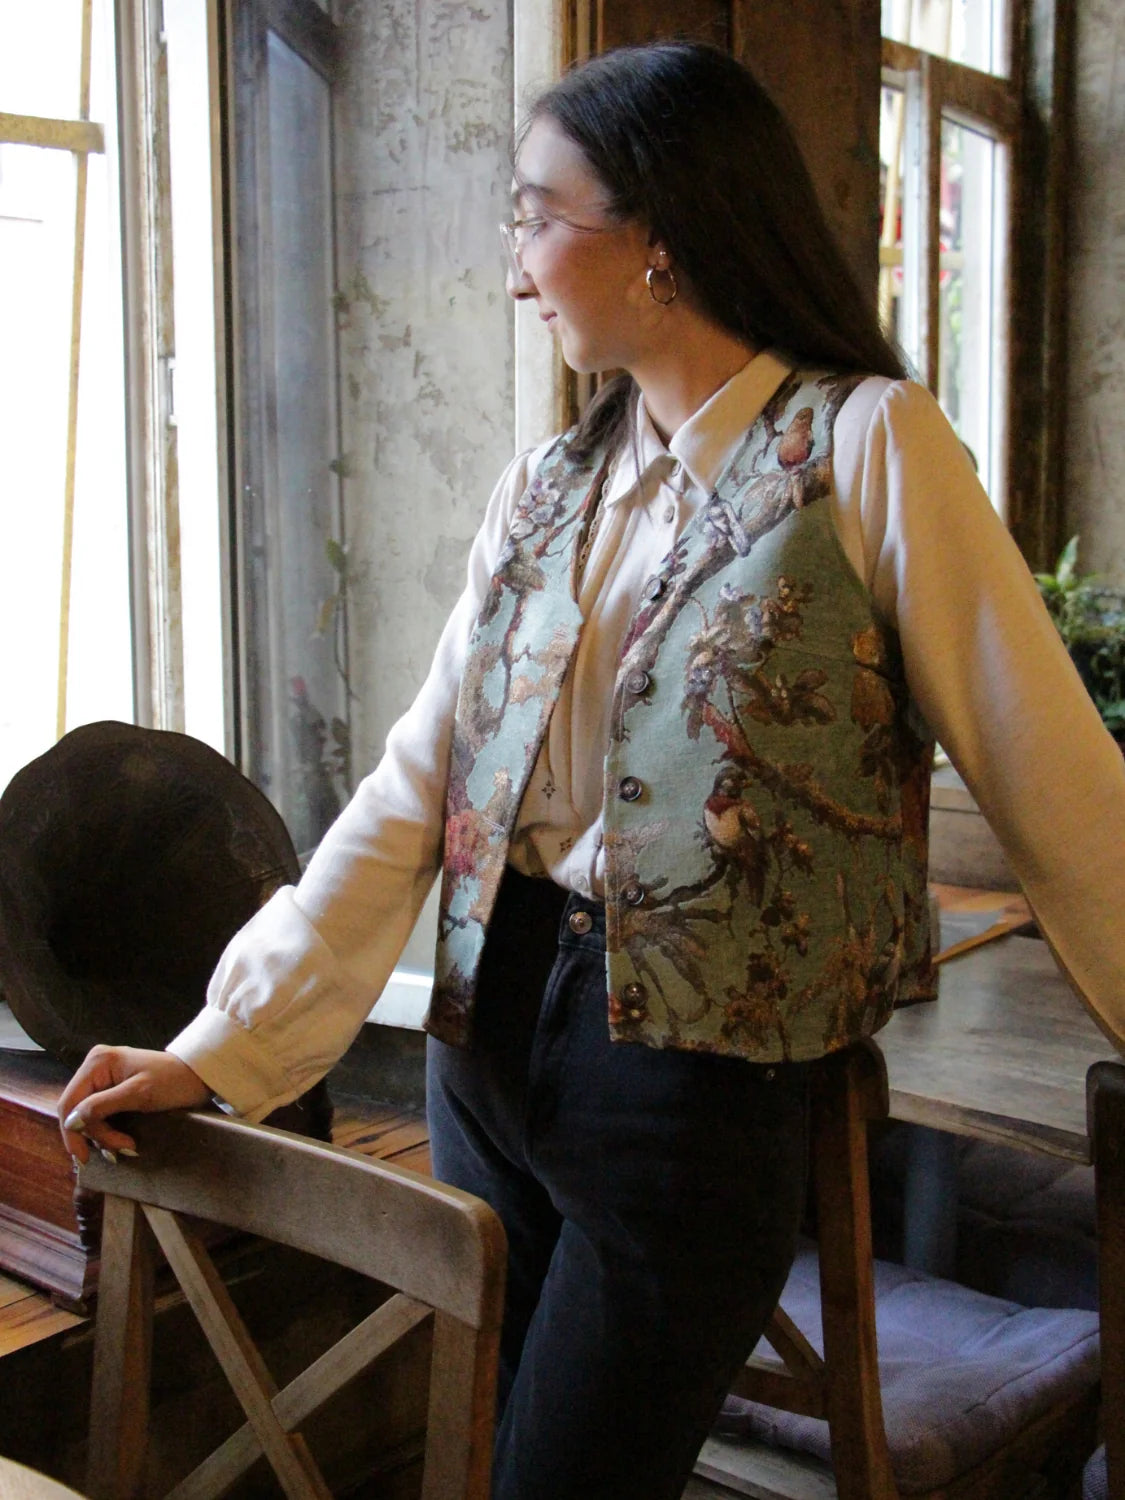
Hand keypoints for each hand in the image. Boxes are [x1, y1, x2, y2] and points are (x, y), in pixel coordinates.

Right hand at [57, 1045, 210, 1162]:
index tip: (84, 1157)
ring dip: (104, 1136)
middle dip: (95, 1135)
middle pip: (78, 1111)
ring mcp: (104, 1078)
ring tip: (127, 1147)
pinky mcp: (113, 1089)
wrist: (199, 1076)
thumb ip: (103, 1106)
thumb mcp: (139, 1094)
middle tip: (120, 1151)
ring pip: (89, 1116)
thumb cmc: (174, 1081)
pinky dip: (109, 1131)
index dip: (72, 1131)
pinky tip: (122, 1142)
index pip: (70, 1102)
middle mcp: (95, 1067)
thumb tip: (72, 1121)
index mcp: (98, 1062)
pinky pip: (100, 1115)